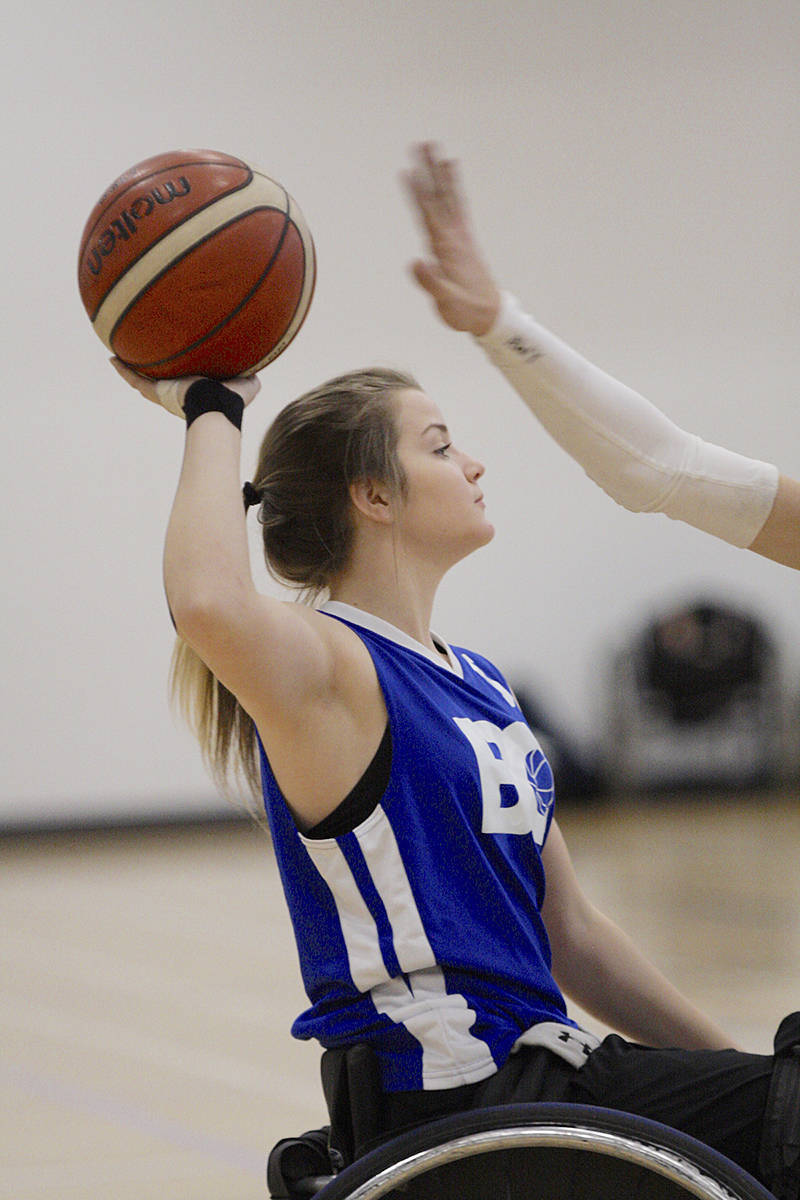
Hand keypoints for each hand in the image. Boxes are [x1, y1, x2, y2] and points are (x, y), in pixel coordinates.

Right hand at [110, 359, 260, 417]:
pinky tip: (112, 358)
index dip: (182, 372)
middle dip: (154, 370)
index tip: (178, 363)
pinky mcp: (157, 391)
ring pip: (145, 379)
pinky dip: (124, 370)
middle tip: (144, 357)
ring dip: (132, 368)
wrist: (218, 403)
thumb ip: (251, 375)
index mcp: (198, 390)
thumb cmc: (234, 398)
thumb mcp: (247, 383)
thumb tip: (259, 367)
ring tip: (120, 355)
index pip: (187, 380)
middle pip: (161, 379)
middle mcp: (179, 392)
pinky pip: (136, 379)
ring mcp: (166, 392)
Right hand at [403, 143, 500, 335]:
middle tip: (421, 144)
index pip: (428, 214)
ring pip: (448, 198)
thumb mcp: (446, 301)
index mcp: (446, 248)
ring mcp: (461, 236)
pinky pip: (458, 208)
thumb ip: (430, 282)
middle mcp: (455, 236)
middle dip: (429, 170)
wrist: (490, 315)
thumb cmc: (465, 310)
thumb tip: (416, 263)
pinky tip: (450, 178)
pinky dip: (453, 191)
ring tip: (435, 150)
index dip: (418, 192)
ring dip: (440, 174)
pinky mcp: (465, 240)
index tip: (408, 171)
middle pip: (439, 197)